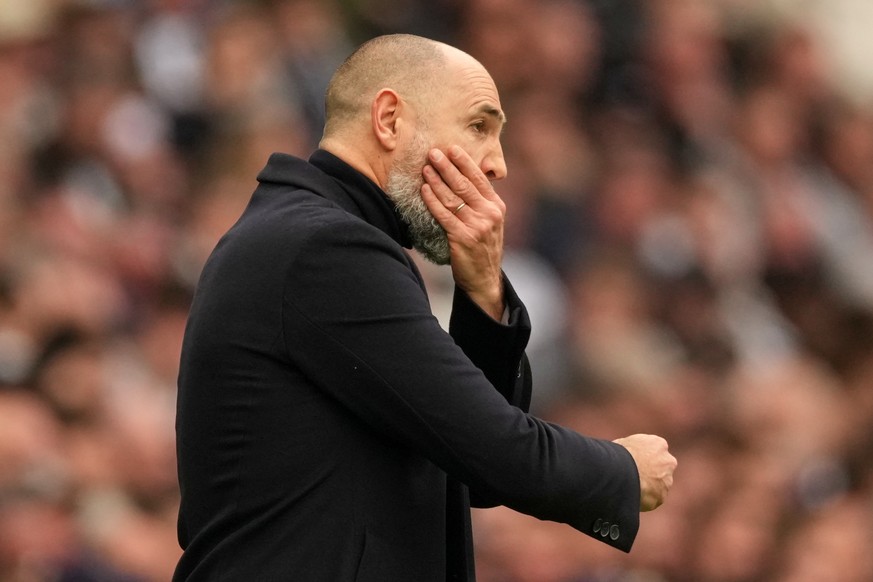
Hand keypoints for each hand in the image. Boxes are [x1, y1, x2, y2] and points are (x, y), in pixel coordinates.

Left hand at [420, 146, 505, 319]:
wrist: (484, 279)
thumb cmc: (482, 248)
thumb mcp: (489, 223)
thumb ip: (480, 203)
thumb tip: (461, 179)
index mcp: (496, 207)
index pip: (480, 179)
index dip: (465, 162)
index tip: (452, 149)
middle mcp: (489, 214)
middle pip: (465, 184)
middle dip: (448, 166)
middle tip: (434, 152)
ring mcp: (477, 226)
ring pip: (453, 197)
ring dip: (437, 180)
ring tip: (426, 168)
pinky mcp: (463, 238)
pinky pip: (445, 215)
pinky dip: (433, 201)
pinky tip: (425, 190)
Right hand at [613, 434, 676, 510]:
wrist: (620, 471)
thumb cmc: (618, 455)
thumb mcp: (624, 444)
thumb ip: (633, 449)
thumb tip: (626, 454)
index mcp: (659, 444)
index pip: (656, 451)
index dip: (645, 458)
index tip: (636, 463)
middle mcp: (668, 461)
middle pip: (662, 469)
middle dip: (652, 473)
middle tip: (635, 477)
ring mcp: (667, 480)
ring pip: (659, 485)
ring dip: (648, 487)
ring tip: (631, 488)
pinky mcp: (661, 496)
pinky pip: (653, 499)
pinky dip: (645, 499)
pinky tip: (632, 496)